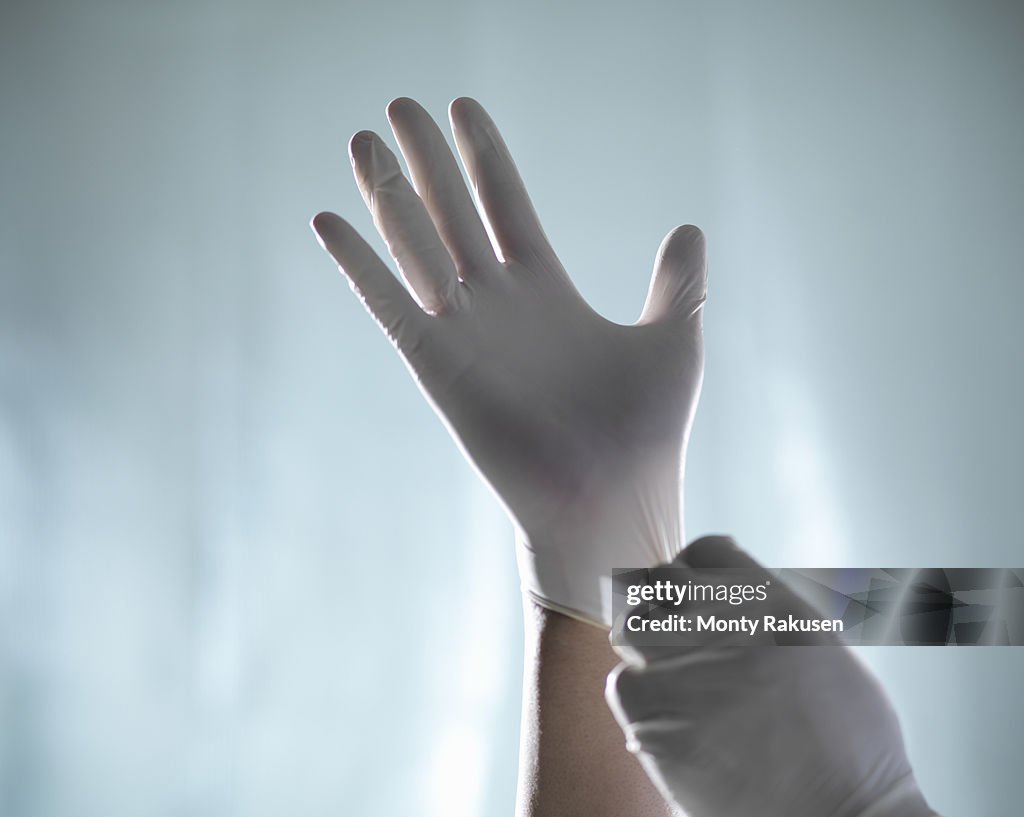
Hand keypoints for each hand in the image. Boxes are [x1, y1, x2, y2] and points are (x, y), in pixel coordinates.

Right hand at [312, 97, 706, 625]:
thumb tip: (688, 226)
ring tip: (363, 141)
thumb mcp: (673, 340)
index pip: (506, 205)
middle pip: (452, 215)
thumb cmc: (645, 432)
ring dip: (388, 195)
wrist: (613, 497)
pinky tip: (329, 220)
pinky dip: (358, 264)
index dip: (485, 156)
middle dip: (426, 160)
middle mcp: (498, 307)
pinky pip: (389, 306)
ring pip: (416, 249)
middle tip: (398, 106)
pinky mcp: (437, 368)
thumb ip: (676, 283)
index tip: (463, 105)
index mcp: (547, 292)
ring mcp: (464, 334)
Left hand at [606, 535, 949, 816]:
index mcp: (778, 606)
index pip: (704, 553)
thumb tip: (735, 600)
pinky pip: (622, 686)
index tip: (695, 600)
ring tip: (673, 684)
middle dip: (661, 607)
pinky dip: (638, 701)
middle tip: (673, 642)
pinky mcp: (659, 723)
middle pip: (657, 584)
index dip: (694, 575)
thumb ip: (777, 618)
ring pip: (630, 629)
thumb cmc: (854, 756)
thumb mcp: (831, 659)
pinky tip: (669, 724)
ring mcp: (689, 672)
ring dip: (645, 650)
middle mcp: (729, 628)